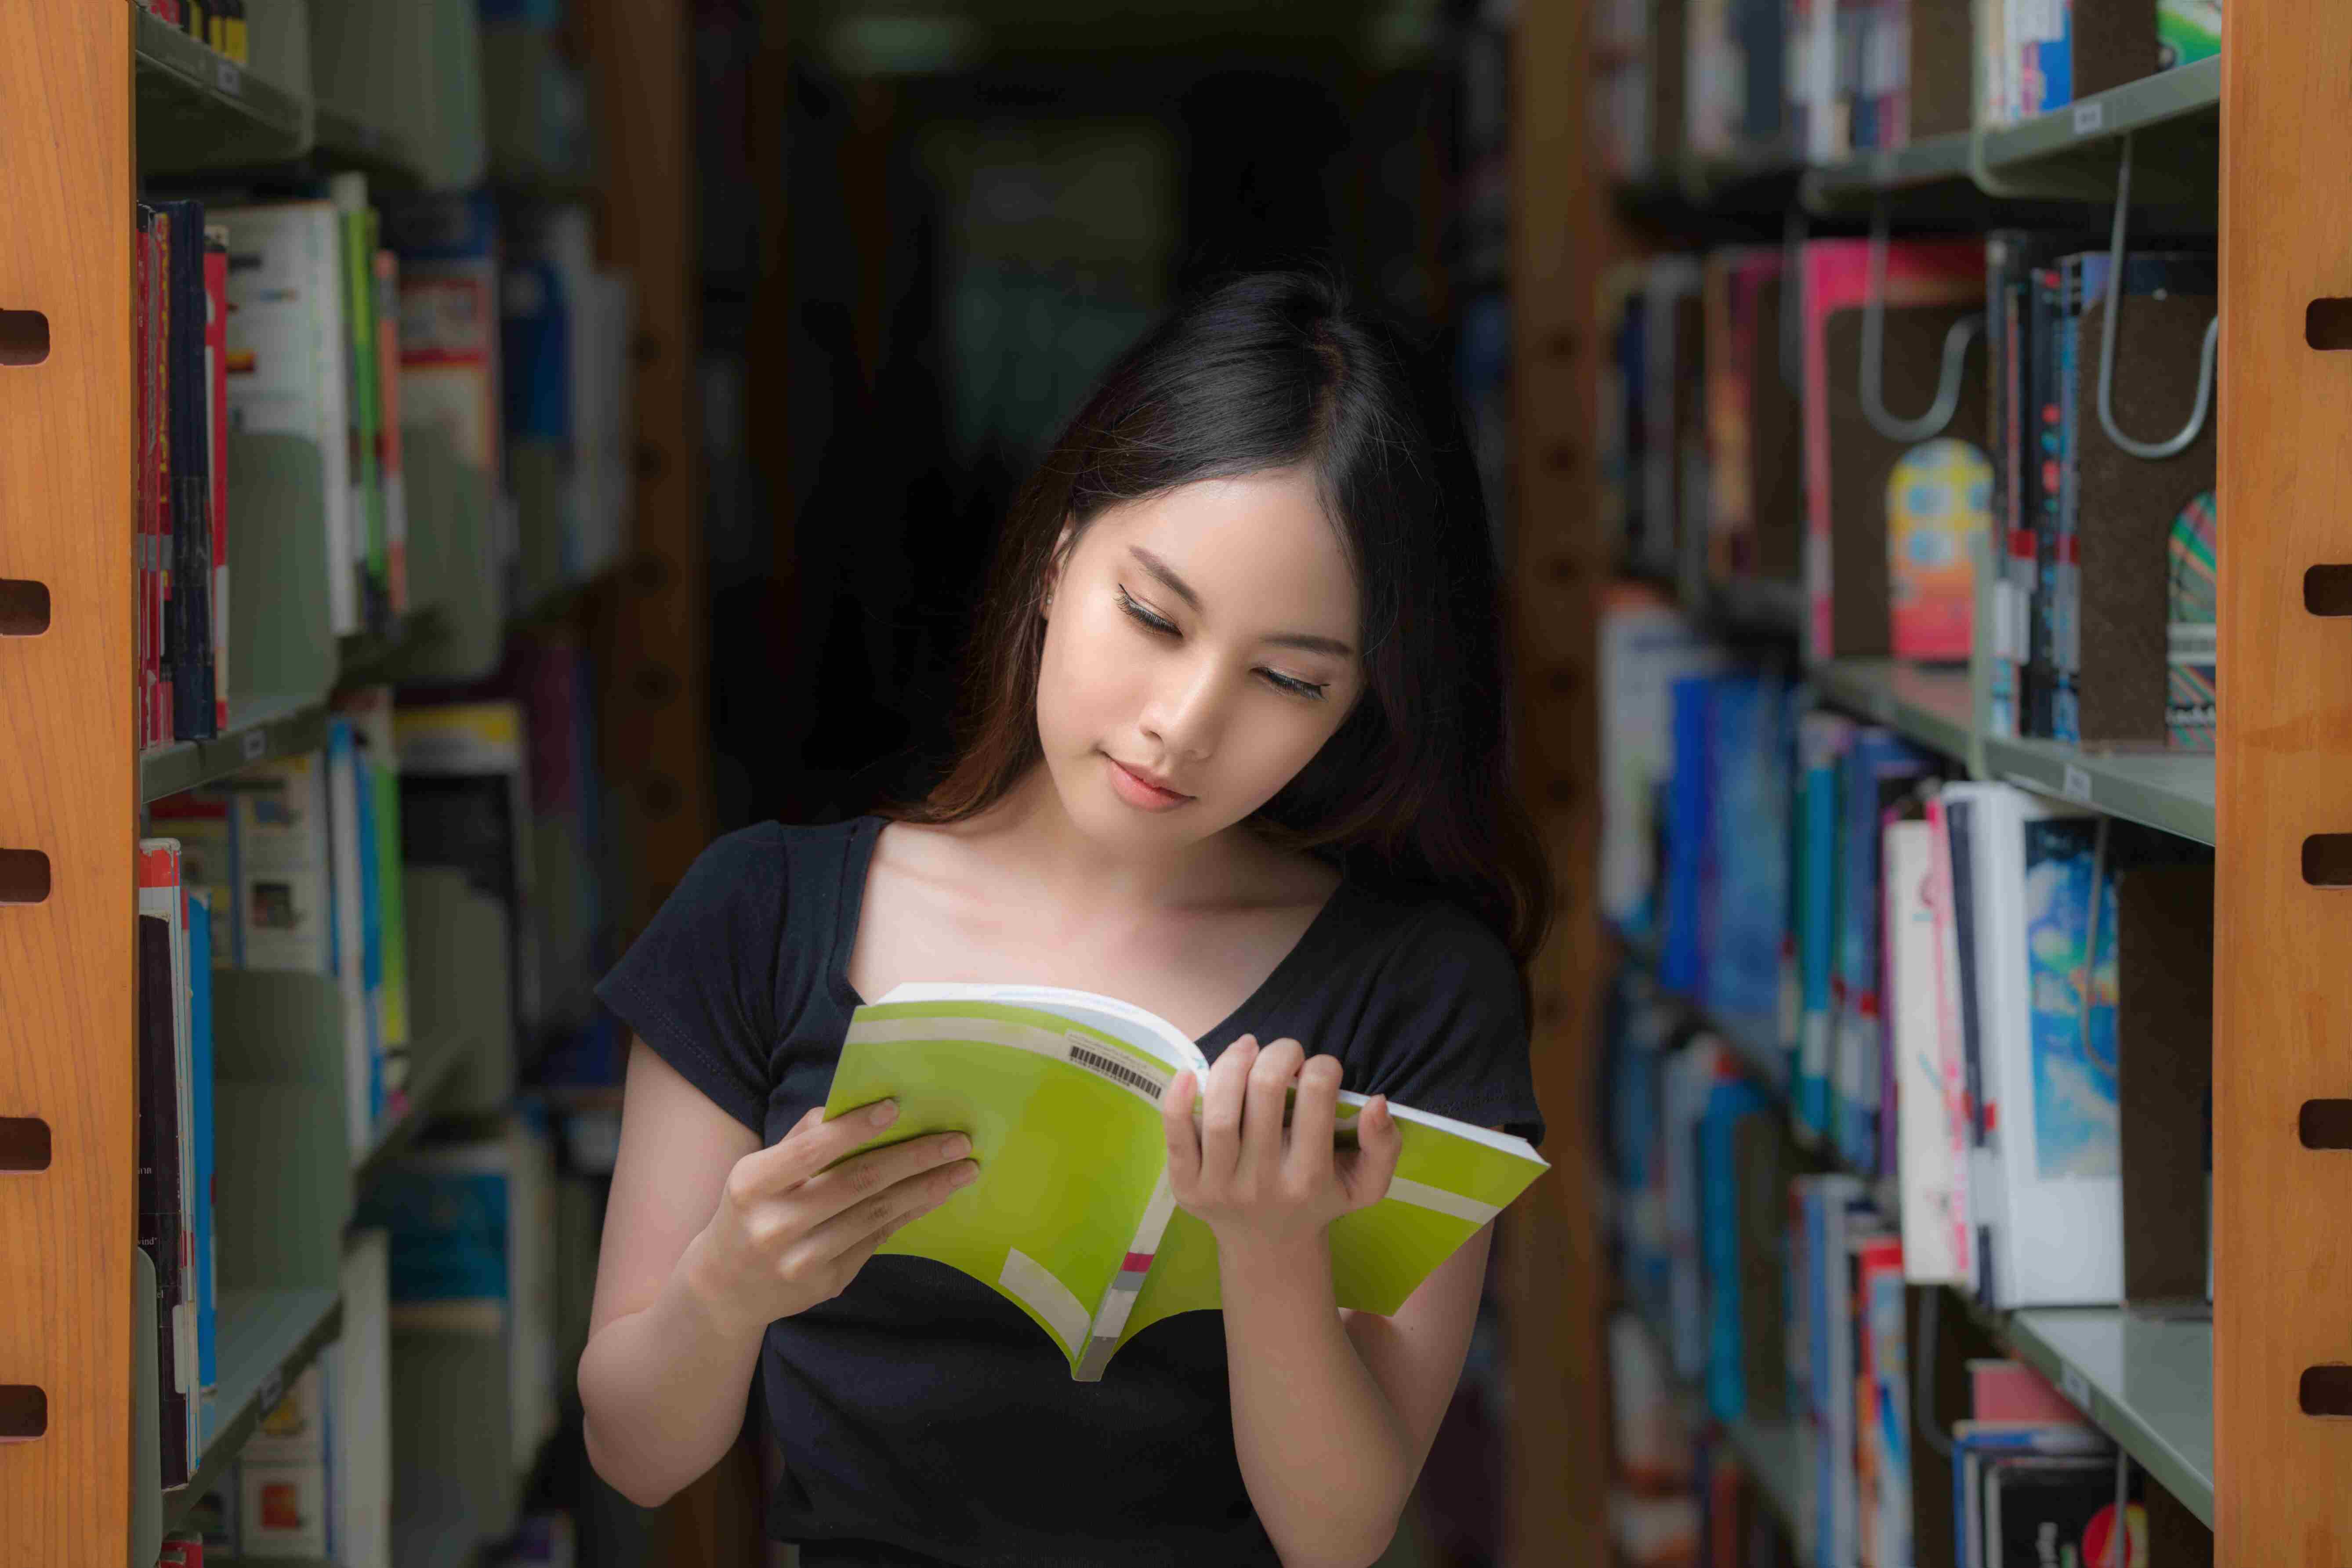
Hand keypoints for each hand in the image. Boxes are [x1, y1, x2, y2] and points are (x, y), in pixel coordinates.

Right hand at [685, 1099, 979, 1336]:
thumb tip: (855, 1108)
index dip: (855, 1128)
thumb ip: (802, 1140)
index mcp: (753, 1185)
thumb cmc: (752, 1210)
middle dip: (915, 1158)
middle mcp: (775, 1224)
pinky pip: (878, 1239)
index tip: (897, 1107)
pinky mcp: (827, 1282)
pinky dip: (910, 1213)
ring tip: (964, 1168)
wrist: (726, 1287)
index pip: (810, 1150)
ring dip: (927, 1188)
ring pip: (876, 1214)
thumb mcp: (759, 1171)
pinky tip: (936, 1193)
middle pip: (857, 1183)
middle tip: (959, 1141)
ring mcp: (802, 1259)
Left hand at [1162, 1034, 1401, 1255]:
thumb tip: (1378, 1101)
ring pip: (1220, 1110)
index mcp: (1309, 1178)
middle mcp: (1263, 1184)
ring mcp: (1219, 1186)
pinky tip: (1189, 1072)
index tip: (1321, 1067)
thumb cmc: (1318, 1201)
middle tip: (1287, 1050)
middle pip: (1265, 1092)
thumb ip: (1384, 1146)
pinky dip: (1177, 1099)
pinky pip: (1176, 1136)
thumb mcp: (1365, 1184)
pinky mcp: (1186, 1186)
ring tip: (1248, 1047)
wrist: (1268, 1246)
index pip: (1317, 1097)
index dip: (1323, 1066)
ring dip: (1233, 1062)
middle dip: (1279, 1053)